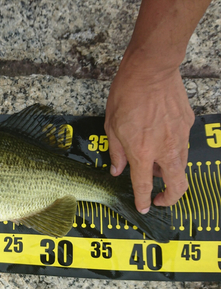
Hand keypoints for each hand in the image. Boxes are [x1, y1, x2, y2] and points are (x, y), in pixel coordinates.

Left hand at [104, 65, 193, 212]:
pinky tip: (160, 139)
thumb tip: (118, 169)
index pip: (144, 186)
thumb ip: (116, 152)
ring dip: (169, 173)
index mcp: (142, 152)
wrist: (151, 70)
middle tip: (159, 198)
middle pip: (177, 185)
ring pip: (181, 166)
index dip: (143, 200)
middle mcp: (164, 149)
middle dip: (170, 198)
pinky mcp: (187, 124)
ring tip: (154, 165)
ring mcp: (179, 137)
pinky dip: (172, 150)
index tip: (144, 208)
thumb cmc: (127, 95)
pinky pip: (182, 145)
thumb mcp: (111, 126)